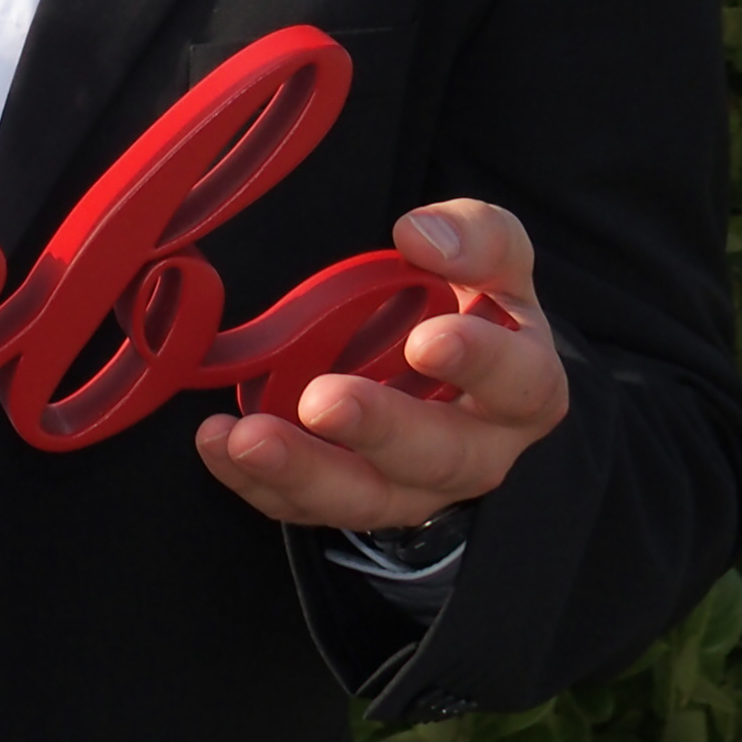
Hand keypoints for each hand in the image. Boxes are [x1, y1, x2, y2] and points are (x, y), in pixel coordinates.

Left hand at [193, 198, 567, 531]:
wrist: (449, 368)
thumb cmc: (472, 305)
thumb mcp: (494, 256)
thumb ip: (476, 236)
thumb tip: (419, 235)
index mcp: (524, 388)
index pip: (519, 383)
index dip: (478, 363)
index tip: (425, 337)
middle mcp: (475, 451)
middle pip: (437, 456)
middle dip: (377, 429)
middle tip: (323, 400)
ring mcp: (411, 488)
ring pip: (365, 499)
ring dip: (303, 471)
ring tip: (248, 438)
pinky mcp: (350, 499)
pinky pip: (303, 506)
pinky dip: (255, 482)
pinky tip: (218, 443)